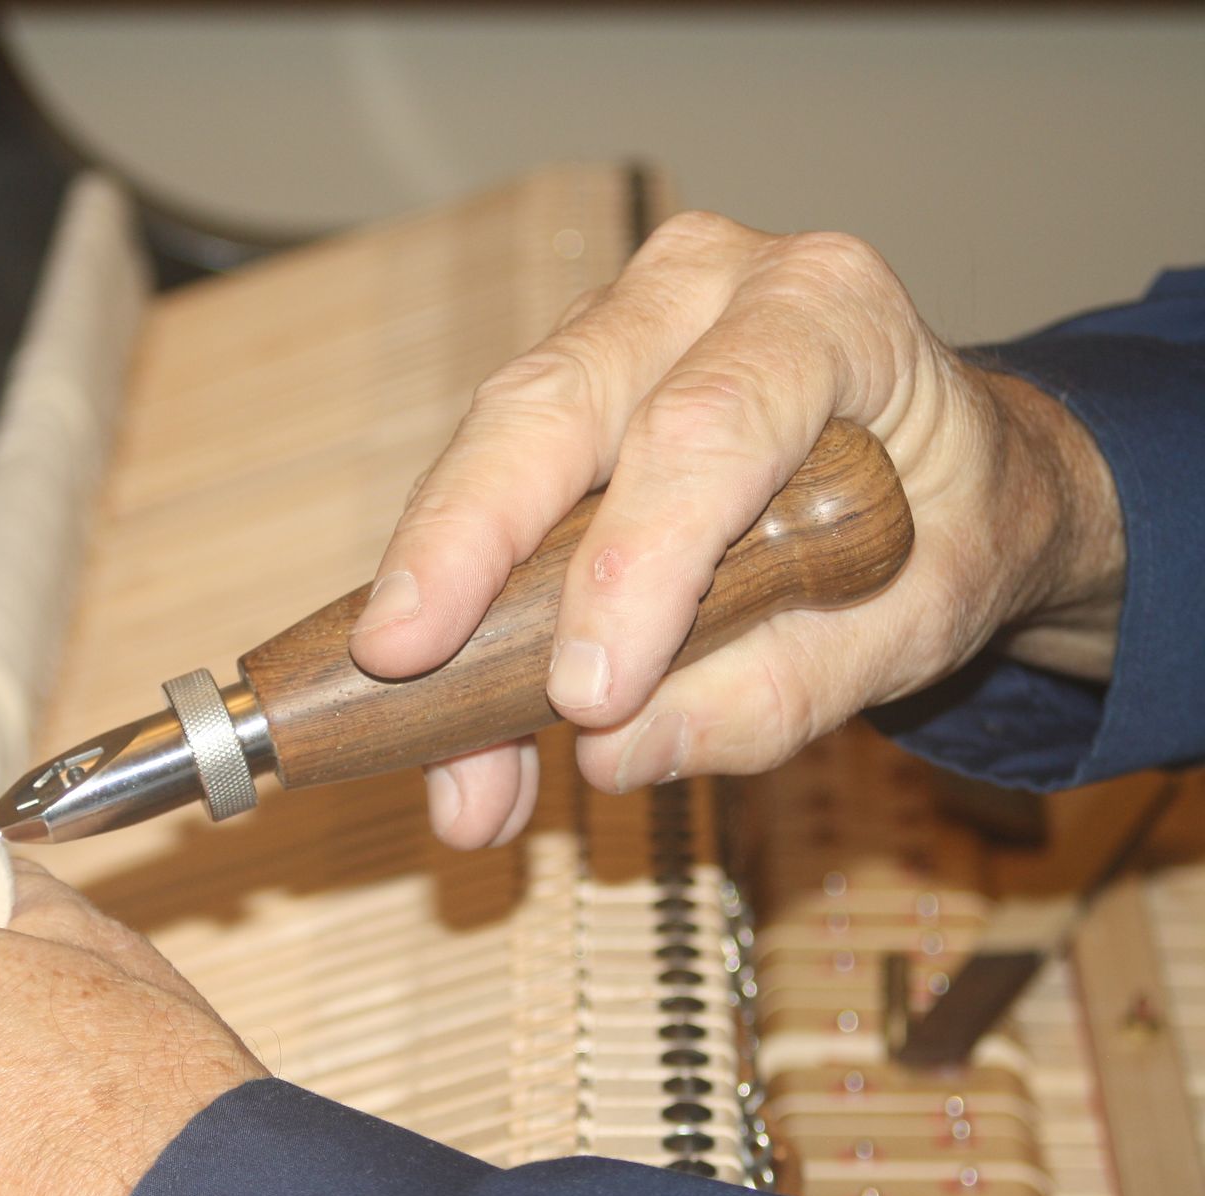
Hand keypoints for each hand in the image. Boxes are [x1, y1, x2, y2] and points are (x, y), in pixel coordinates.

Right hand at [349, 211, 1122, 847]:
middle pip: (556, 404)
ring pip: (495, 445)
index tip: (586, 694)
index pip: (713, 426)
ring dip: (443, 598)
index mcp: (829, 309)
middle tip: (399, 665)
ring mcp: (616, 320)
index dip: (635, 558)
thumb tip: (610, 751)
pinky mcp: (558, 385)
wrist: (948, 469)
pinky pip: (483, 484)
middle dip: (466, 543)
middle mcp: (708, 282)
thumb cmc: (945, 522)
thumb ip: (785, 688)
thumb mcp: (918, 625)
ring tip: (446, 760)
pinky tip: (446, 715)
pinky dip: (456, 602)